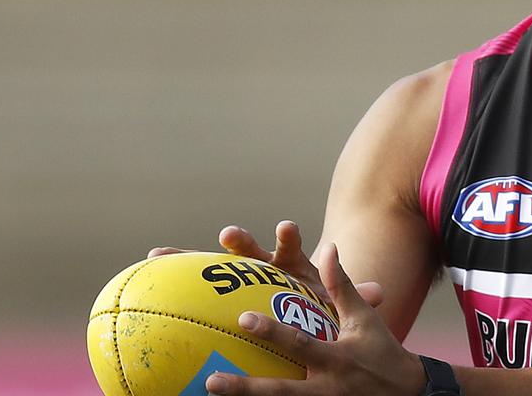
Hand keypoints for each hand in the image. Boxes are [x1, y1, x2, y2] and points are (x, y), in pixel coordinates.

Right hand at [147, 221, 384, 309]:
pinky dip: (173, 268)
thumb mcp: (336, 302)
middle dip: (241, 241)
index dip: (288, 236)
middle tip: (228, 234)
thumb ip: (353, 295)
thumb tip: (382, 291)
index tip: (284, 225)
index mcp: (293, 265)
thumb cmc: (317, 306)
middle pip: (251, 251)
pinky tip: (149, 262)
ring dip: (194, 257)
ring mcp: (240, 275)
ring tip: (165, 253)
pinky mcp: (223, 287)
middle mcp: (263, 264)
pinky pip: (193, 278)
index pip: (291, 247)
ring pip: (215, 263)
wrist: (298, 305)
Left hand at [205, 243, 425, 395]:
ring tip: (211, 393)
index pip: (300, 343)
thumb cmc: (381, 350)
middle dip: (245, 389)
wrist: (405, 393)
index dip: (272, 331)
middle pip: (280, 392)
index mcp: (337, 357)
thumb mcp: (363, 318)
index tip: (243, 319)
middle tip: (211, 381)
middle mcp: (326, 387)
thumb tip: (329, 247)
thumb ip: (342, 285)